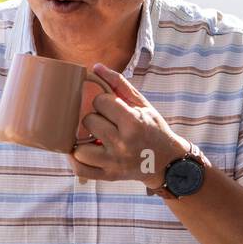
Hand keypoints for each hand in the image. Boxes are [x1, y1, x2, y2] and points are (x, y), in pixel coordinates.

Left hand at [68, 62, 188, 189]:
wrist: (167, 162)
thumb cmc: (153, 129)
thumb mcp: (142, 105)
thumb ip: (119, 84)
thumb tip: (95, 67)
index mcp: (133, 123)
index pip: (101, 102)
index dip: (103, 101)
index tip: (110, 106)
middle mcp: (122, 144)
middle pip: (89, 122)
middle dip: (94, 119)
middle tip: (105, 123)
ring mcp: (114, 162)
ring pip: (79, 148)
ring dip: (82, 141)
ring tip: (92, 138)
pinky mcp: (109, 176)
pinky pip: (80, 170)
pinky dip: (75, 161)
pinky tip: (80, 151)